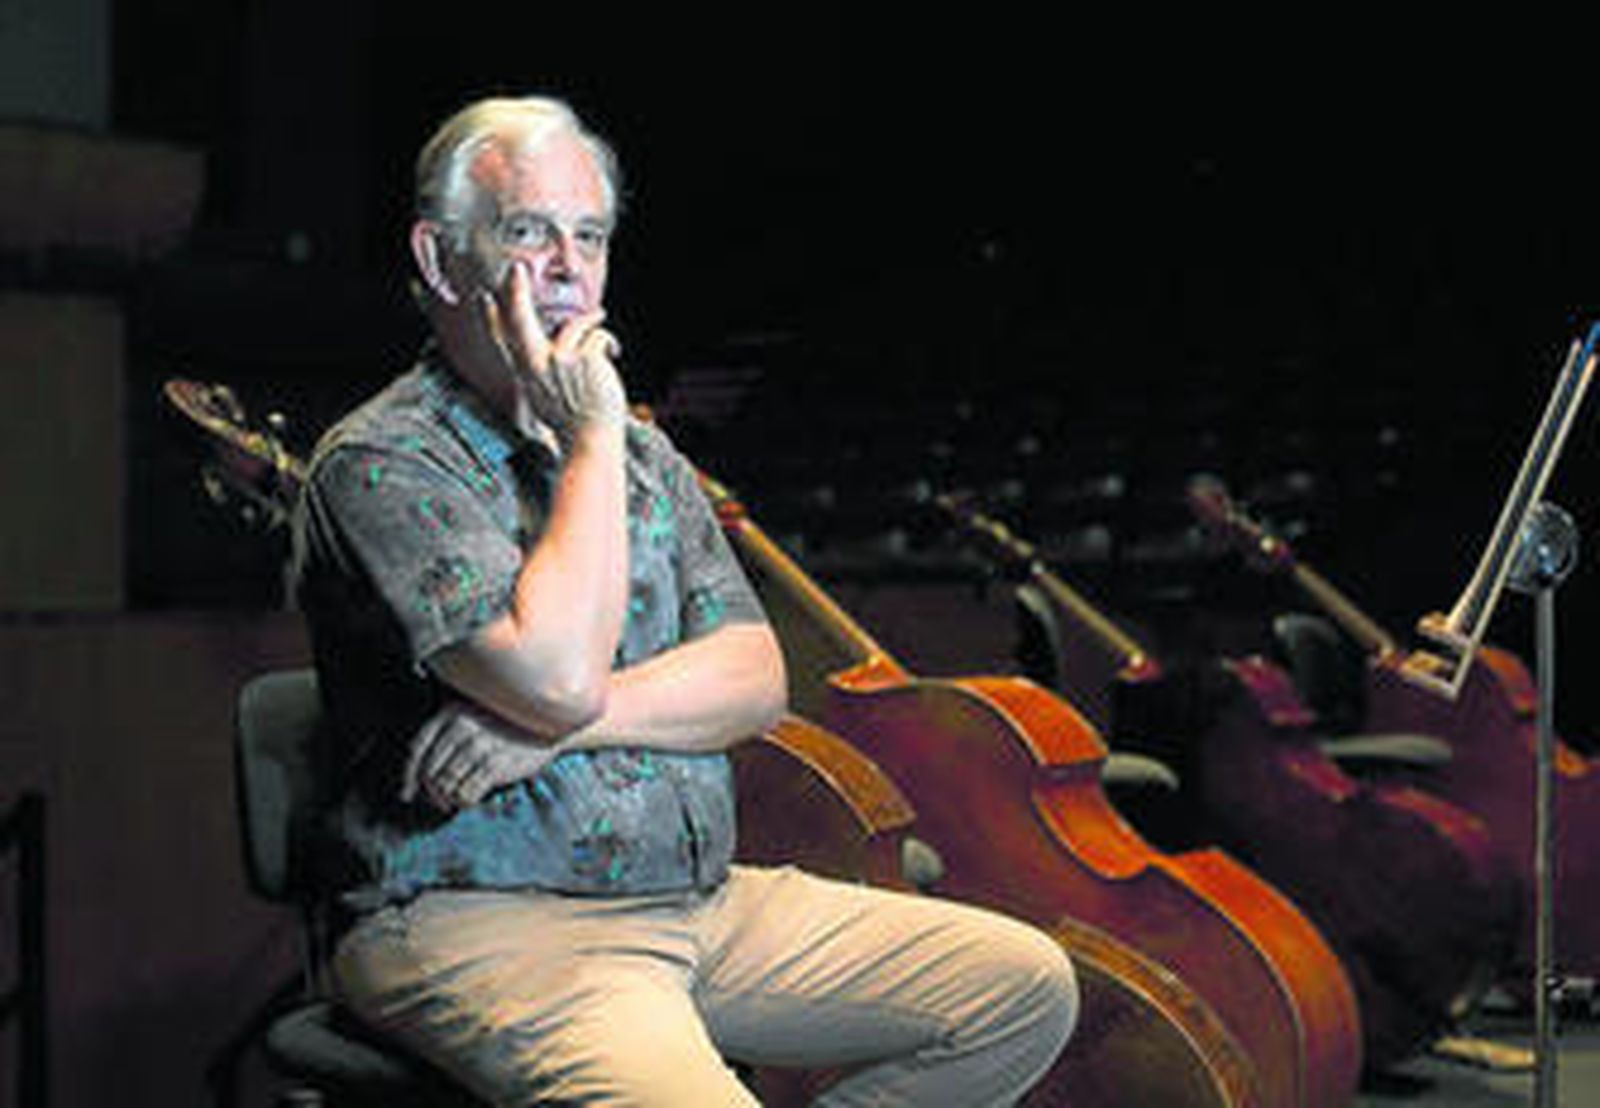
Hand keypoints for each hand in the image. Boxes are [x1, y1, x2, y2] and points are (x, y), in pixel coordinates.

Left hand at [401, 698, 555, 811]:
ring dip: (446, 800)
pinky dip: (464, 802)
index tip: (407, 795)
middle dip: (429, 793)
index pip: (417, 749)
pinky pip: (466, 794)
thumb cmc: (504, 723)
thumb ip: (444, 735)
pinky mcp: (496, 764)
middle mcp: (461, 726)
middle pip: (429, 771)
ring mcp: (479, 745)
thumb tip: (413, 781)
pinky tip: (471, 798)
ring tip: (454, 801)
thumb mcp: (471, 716)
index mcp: (450, 711)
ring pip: (445, 786)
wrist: (549, 723)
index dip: (408, 776)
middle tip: (437, 803)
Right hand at [484, 261, 625, 440]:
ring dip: (591, 319)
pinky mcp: (583, 358)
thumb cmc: (575, 422)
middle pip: (520, 321)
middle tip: (516, 270)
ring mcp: (559, 360)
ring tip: (599, 316)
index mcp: (528, 374)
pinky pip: (597, 336)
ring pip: (576, 325)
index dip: (492, 318)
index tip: (484, 297)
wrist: (592, 439)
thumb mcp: (549, 396)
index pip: (504, 341)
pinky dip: (607, 342)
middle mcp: (538, 364)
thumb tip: (557, 348)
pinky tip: (612, 353)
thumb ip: (547, 370)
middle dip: (516, 292)